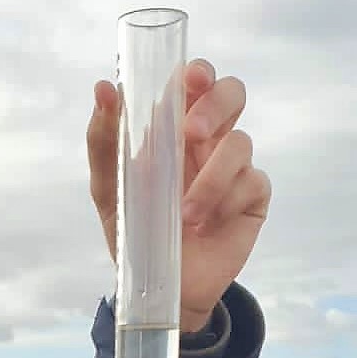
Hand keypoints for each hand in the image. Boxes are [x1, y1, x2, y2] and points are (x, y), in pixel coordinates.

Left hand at [87, 59, 271, 331]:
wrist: (157, 284)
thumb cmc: (134, 229)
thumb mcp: (108, 188)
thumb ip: (104, 141)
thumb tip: (104, 88)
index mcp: (174, 129)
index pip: (194, 82)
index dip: (197, 73)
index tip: (189, 80)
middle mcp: (208, 141)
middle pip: (232, 93)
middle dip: (216, 105)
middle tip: (191, 133)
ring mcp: (234, 168)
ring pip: (241, 142)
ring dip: (211, 176)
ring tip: (184, 213)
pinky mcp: (253, 197)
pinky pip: (252, 182)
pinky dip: (226, 201)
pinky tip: (206, 224)